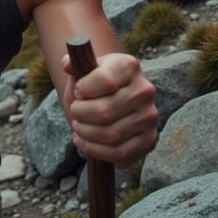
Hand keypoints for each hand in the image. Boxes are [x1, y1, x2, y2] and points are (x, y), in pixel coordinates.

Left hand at [62, 52, 157, 168]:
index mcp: (128, 66)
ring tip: (78, 128)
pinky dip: (97, 151)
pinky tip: (85, 142)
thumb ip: (74, 64)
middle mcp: (144, 90)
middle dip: (80, 115)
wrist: (113, 99)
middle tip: (74, 113)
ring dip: (86, 134)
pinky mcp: (150, 139)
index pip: (105, 80)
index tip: (77, 92)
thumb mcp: (84, 69)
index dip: (83, 89)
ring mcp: (149, 116)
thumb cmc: (94, 84)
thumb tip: (67, 64)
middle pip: (105, 111)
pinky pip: (120, 153)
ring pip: (111, 135)